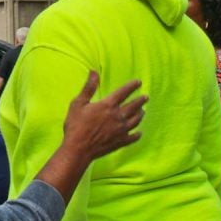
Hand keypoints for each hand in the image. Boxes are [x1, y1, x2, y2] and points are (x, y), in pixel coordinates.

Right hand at [34, 71, 146, 203]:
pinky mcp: (120, 142)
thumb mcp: (78, 103)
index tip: (138, 82)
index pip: (123, 92)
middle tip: (145, 97)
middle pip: (133, 106)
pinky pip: (133, 137)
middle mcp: (118, 117)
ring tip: (143, 111)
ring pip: (136, 120)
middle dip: (140, 100)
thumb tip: (93, 72)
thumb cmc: (76, 126)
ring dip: (140, 115)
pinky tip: (139, 133)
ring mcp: (120, 130)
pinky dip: (137, 134)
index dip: (132, 86)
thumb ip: (88, 87)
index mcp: (108, 105)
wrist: (78, 149)